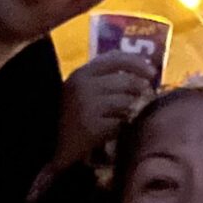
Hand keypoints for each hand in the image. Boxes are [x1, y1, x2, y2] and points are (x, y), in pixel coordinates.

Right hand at [55, 49, 161, 167]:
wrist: (51, 144)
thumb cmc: (72, 114)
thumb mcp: (82, 88)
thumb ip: (105, 75)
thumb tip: (141, 67)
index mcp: (81, 73)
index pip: (116, 59)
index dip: (138, 63)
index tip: (152, 72)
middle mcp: (83, 86)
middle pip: (127, 82)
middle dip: (139, 91)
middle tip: (142, 98)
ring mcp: (87, 106)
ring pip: (127, 102)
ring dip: (129, 111)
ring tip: (120, 117)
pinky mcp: (91, 127)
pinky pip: (121, 123)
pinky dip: (120, 128)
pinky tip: (110, 132)